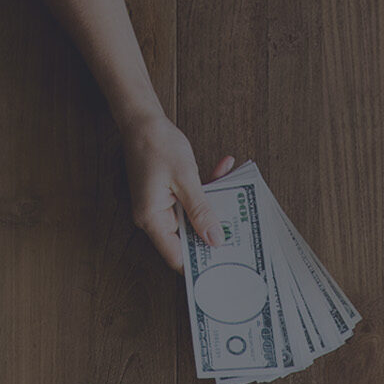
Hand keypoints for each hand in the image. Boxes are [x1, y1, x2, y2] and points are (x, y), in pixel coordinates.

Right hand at [123, 115, 232, 271]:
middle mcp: (154, 216)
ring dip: (214, 201)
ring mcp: (161, 205)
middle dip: (214, 229)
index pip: (176, 256)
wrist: (142, 120)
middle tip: (240, 225)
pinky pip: (190, 199)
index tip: (224, 263)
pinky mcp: (168, 194)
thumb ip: (201, 211)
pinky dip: (207, 187)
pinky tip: (223, 169)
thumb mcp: (185, 179)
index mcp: (152, 218)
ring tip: (233, 184)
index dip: (199, 262)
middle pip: (188, 236)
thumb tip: (214, 239)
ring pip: (193, 216)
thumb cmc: (157, 145)